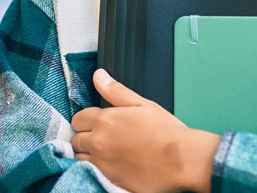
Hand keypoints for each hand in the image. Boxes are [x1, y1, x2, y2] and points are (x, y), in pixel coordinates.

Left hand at [71, 69, 221, 192]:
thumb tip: (99, 76)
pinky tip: (111, 163)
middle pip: (76, 139)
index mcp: (106, 120)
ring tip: (108, 151)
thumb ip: (116, 90)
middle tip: (105, 137)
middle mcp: (98, 142)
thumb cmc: (166, 132)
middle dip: (86, 136)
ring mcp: (101, 163)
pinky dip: (95, 167)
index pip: (79, 118)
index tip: (98, 122)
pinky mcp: (107, 179)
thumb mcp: (143, 104)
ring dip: (88, 153)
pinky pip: (90, 172)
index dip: (87, 119)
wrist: (180, 160)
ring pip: (80, 157)